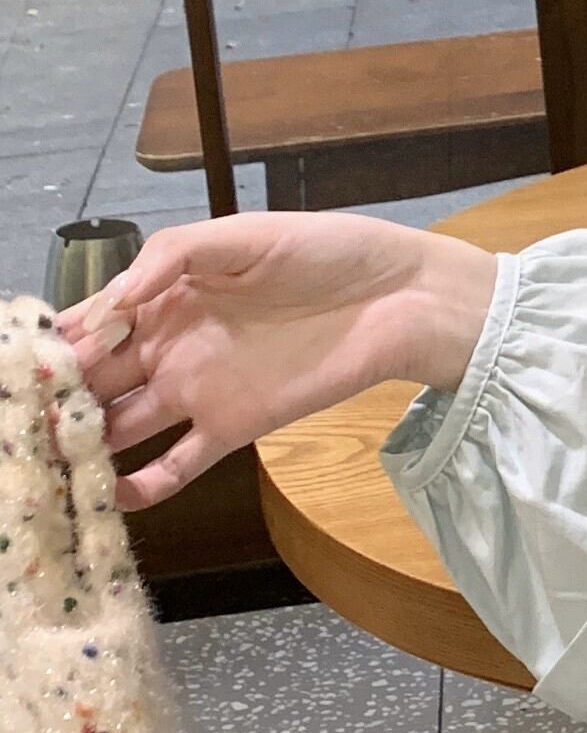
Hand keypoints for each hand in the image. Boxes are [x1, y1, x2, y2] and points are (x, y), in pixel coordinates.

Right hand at [53, 213, 496, 511]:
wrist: (402, 297)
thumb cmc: (327, 251)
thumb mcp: (245, 234)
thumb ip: (173, 257)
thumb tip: (112, 297)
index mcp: (162, 295)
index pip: (89, 323)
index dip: (50, 344)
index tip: (14, 367)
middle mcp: (167, 346)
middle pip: (94, 381)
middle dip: (53, 401)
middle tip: (15, 425)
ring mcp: (196, 390)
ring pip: (122, 426)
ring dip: (83, 446)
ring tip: (41, 467)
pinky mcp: (234, 427)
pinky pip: (179, 463)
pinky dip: (143, 484)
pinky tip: (109, 497)